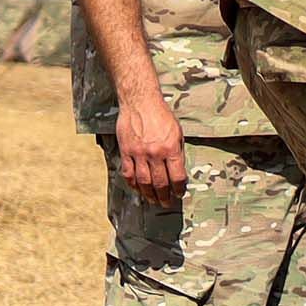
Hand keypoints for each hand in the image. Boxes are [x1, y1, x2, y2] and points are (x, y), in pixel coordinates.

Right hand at [115, 90, 187, 207]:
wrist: (140, 102)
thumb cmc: (161, 115)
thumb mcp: (177, 132)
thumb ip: (177, 152)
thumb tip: (178, 171)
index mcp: (171, 148)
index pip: (177, 176)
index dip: (179, 188)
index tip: (180, 194)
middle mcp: (155, 153)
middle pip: (160, 183)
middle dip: (164, 196)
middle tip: (166, 203)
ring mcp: (138, 153)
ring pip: (144, 181)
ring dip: (149, 194)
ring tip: (153, 201)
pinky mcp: (126, 151)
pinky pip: (128, 173)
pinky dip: (133, 184)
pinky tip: (137, 189)